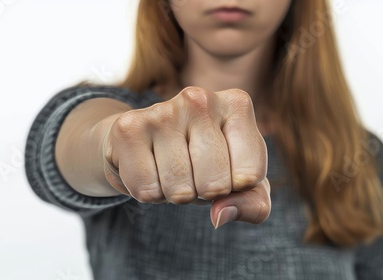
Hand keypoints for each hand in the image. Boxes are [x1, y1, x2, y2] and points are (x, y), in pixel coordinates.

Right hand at [103, 86, 270, 227]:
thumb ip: (253, 205)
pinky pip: (146, 190)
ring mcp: (162, 110)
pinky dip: (148, 194)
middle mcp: (200, 99)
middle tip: (194, 174)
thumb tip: (220, 215)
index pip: (250, 175)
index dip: (236, 188)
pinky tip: (149, 169)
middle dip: (204, 194)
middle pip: (215, 184)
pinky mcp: (129, 128)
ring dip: (174, 195)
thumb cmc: (204, 162)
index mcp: (237, 105)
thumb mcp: (241, 183)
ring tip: (170, 170)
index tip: (226, 171)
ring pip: (180, 190)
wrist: (146, 143)